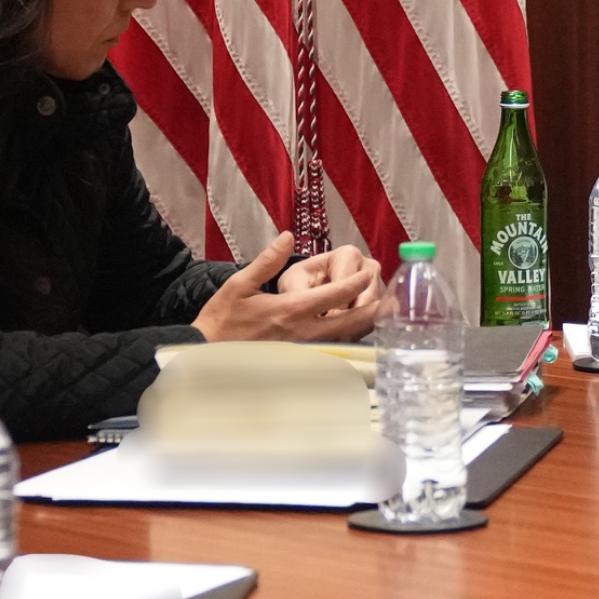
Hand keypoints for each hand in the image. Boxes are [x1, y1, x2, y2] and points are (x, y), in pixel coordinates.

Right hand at [196, 235, 388, 342]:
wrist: (205, 354)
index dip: (358, 282)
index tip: (370, 271)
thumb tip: (288, 236)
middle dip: (375, 309)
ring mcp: (304, 351)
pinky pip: (334, 350)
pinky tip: (356, 331)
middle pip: (353, 322)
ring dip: (365, 326)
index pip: (337, 294)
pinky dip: (349, 339)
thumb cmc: (222, 319)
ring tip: (381, 313)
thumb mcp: (240, 284)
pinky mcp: (301, 362)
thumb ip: (268, 260)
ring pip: (347, 339)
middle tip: (393, 298)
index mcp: (291, 310)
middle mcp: (304, 333)